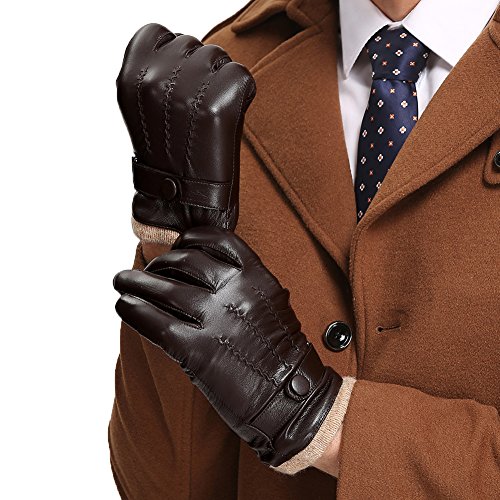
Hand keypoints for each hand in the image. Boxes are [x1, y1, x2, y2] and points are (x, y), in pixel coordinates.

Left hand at [113, 227, 341, 467]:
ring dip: (135, 281)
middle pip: (184, 261)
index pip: (215, 238)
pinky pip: (154, 321)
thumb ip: (243, 283)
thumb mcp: (271, 302)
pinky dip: (133, 310)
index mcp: (256, 275)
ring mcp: (215, 319)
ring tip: (121, 280)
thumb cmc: (280, 351)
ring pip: (163, 288)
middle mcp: (235, 290)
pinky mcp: (197, 350)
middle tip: (148, 271)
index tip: (177, 246)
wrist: (292, 396)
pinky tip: (124, 305)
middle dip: (160, 263)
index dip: (189, 239)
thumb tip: (203, 274)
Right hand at [117, 24, 255, 231]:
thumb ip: (156, 76)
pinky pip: (241, 77)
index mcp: (130, 78)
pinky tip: (230, 118)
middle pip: (192, 44)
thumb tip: (183, 50)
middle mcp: (154, 78)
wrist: (181, 202)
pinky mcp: (217, 104)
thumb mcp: (145, 111)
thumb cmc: (167, 159)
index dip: (174, 55)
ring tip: (212, 116)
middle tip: (198, 108)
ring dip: (221, 81)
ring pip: (218, 56)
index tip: (181, 82)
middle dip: (200, 70)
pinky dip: (242, 95)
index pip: (157, 34)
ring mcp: (186, 89)